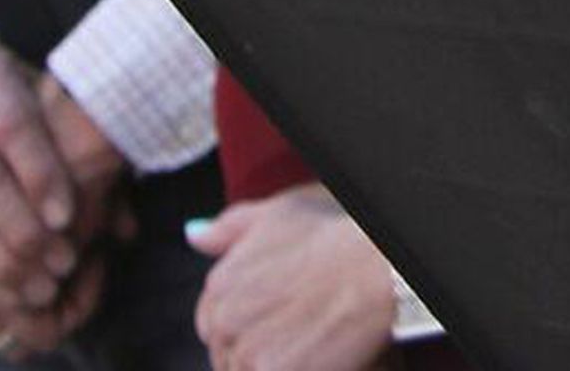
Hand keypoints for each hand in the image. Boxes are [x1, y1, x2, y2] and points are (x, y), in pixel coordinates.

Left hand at [187, 188, 400, 370]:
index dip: (245, 326)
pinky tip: (313, 359)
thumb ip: (230, 227)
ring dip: (271, 366)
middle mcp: (224, 319)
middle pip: (227, 356)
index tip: (275, 321)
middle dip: (256, 351)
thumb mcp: (279, 215)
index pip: (212, 325)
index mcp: (220, 284)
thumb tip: (194, 235)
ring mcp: (245, 350)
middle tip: (296, 335)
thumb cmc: (334, 237)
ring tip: (306, 346)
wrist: (376, 268)